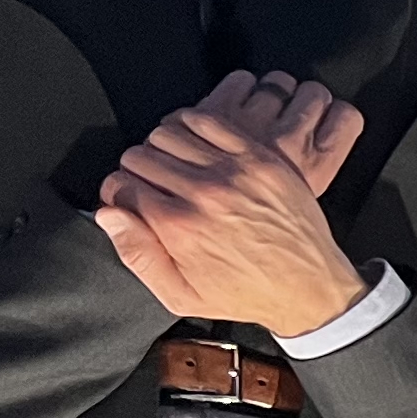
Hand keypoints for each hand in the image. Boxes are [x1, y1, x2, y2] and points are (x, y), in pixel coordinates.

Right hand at [97, 78, 371, 336]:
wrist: (308, 287)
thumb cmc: (246, 294)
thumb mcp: (181, 296)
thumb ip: (137, 255)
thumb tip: (108, 214)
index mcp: (179, 227)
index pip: (120, 185)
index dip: (117, 192)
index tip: (126, 198)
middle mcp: (204, 194)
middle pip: (140, 156)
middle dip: (135, 169)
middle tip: (149, 184)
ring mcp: (235, 172)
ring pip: (169, 133)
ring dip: (162, 146)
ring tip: (171, 166)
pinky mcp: (261, 158)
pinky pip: (210, 121)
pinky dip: (193, 127)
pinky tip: (195, 145)